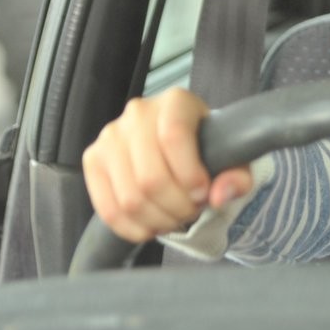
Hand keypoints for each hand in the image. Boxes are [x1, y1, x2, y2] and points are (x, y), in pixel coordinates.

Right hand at [81, 89, 255, 243]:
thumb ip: (237, 176)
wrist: (178, 146)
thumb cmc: (207, 149)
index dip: (190, 175)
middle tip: (192, 211)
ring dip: (158, 220)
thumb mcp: (233, 158)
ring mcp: (109, 136)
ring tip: (175, 219)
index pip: (174, 137)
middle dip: (177, 206)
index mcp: (176, 102)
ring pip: (129, 197)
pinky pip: (107, 208)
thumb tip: (219, 197)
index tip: (203, 194)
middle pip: (150, 176)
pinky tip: (151, 228)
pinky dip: (132, 228)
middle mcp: (138, 113)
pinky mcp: (93, 160)